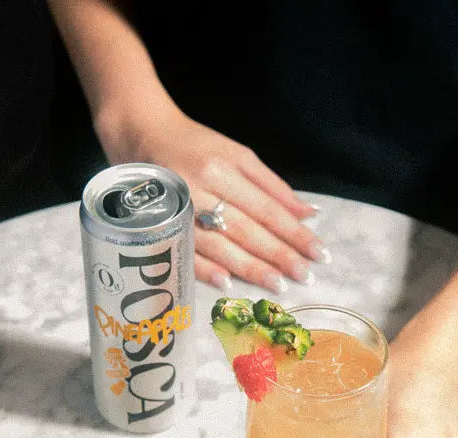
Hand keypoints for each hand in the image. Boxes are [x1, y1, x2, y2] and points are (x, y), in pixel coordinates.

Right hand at [95, 100, 327, 292]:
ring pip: (218, 244)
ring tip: (277, 285)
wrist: (138, 132)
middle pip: (246, 229)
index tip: (318, 253)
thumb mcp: (236, 153)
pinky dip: (206, 269)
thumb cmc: (192, 143)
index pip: (267, 208)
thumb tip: (308, 214)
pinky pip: (184, 251)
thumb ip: (271, 185)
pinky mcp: (157, 223)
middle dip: (278, 255)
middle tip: (305, 276)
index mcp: (223, 168)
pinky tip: (228, 284)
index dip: (294, 233)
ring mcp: (176, 208)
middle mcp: (200, 188)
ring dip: (249, 267)